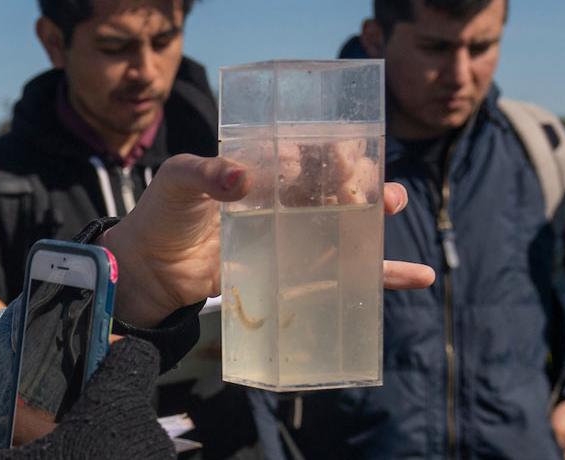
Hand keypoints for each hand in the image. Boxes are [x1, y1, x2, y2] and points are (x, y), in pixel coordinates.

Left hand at [99, 155, 436, 326]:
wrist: (147, 272)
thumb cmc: (161, 216)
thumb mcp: (177, 183)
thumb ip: (205, 174)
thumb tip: (241, 176)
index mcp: (262, 166)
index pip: (306, 150)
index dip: (330, 149)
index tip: (343, 156)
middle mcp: (284, 197)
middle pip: (336, 182)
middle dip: (362, 177)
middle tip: (373, 181)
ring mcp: (293, 235)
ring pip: (347, 221)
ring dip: (377, 213)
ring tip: (395, 205)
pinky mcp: (296, 272)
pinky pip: (345, 272)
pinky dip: (382, 274)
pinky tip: (417, 276)